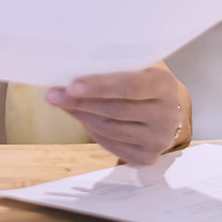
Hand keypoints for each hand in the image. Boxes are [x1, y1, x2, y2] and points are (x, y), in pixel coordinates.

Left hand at [44, 66, 189, 165]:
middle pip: (115, 110)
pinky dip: (92, 131)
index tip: (71, 85)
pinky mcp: (148, 157)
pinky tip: (82, 118)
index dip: (99, 86)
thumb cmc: (142, 80)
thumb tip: (71, 65)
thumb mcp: (136, 65)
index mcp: (166, 85)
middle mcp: (168, 115)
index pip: (130, 87)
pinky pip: (111, 145)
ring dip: (81, 115)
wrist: (164, 107)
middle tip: (53, 94)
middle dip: (80, 102)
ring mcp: (160, 139)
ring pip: (110, 129)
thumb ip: (113, 64)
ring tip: (63, 103)